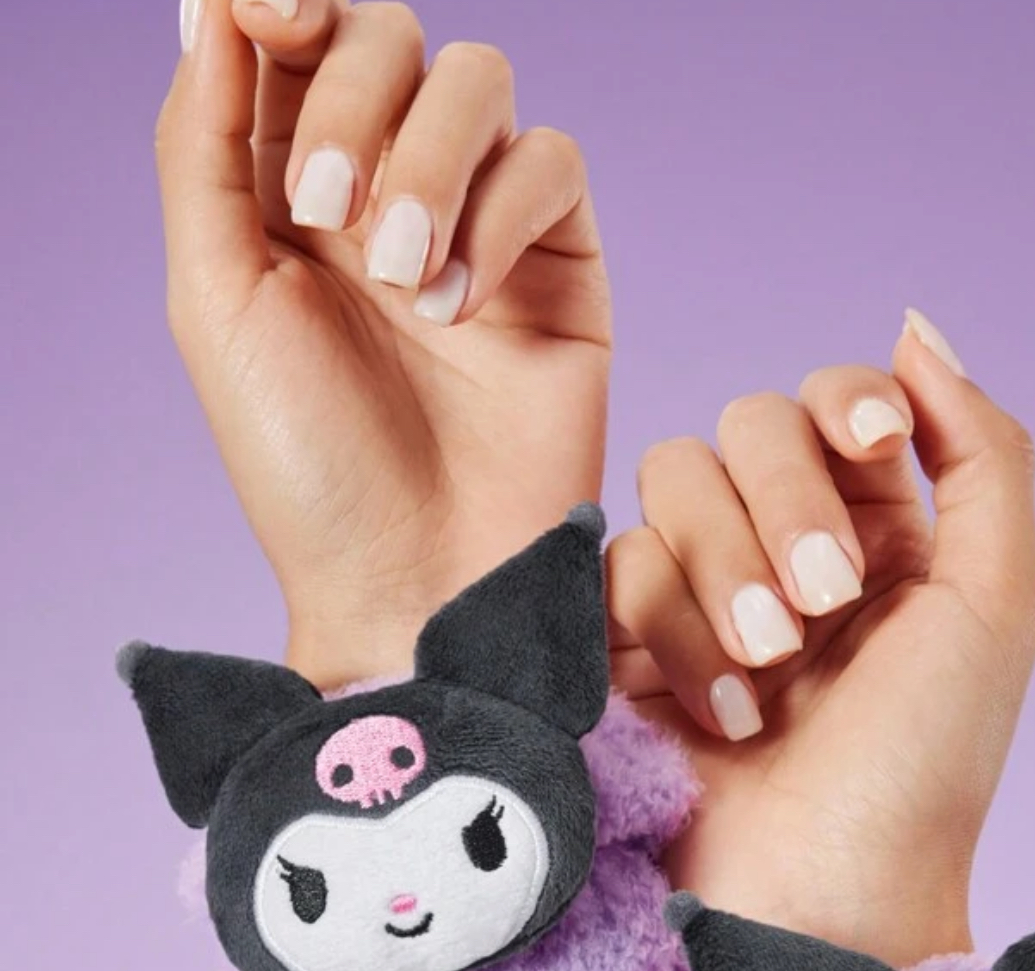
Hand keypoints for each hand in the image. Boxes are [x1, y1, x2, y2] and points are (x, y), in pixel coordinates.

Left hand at [159, 1, 610, 684]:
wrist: (416, 581)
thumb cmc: (308, 467)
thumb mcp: (217, 301)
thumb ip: (204, 146)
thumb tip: (217, 7)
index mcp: (288, 192)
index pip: (298, 38)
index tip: (267, 9)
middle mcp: (387, 191)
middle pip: (389, 36)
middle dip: (355, 99)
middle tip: (328, 209)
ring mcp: (480, 224)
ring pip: (478, 82)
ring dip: (429, 161)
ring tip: (404, 278)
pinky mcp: (561, 268)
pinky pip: (553, 165)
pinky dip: (504, 216)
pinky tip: (465, 311)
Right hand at [608, 311, 1034, 963]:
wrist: (822, 904)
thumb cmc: (923, 770)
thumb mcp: (996, 605)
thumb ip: (981, 453)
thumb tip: (913, 327)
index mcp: (879, 535)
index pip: (832, 403)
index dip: (844, 407)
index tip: (875, 447)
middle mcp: (784, 551)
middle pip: (744, 424)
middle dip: (783, 509)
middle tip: (821, 613)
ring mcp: (700, 596)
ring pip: (670, 482)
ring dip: (725, 575)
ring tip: (767, 679)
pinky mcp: (623, 644)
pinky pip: (617, 565)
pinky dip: (669, 633)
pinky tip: (714, 717)